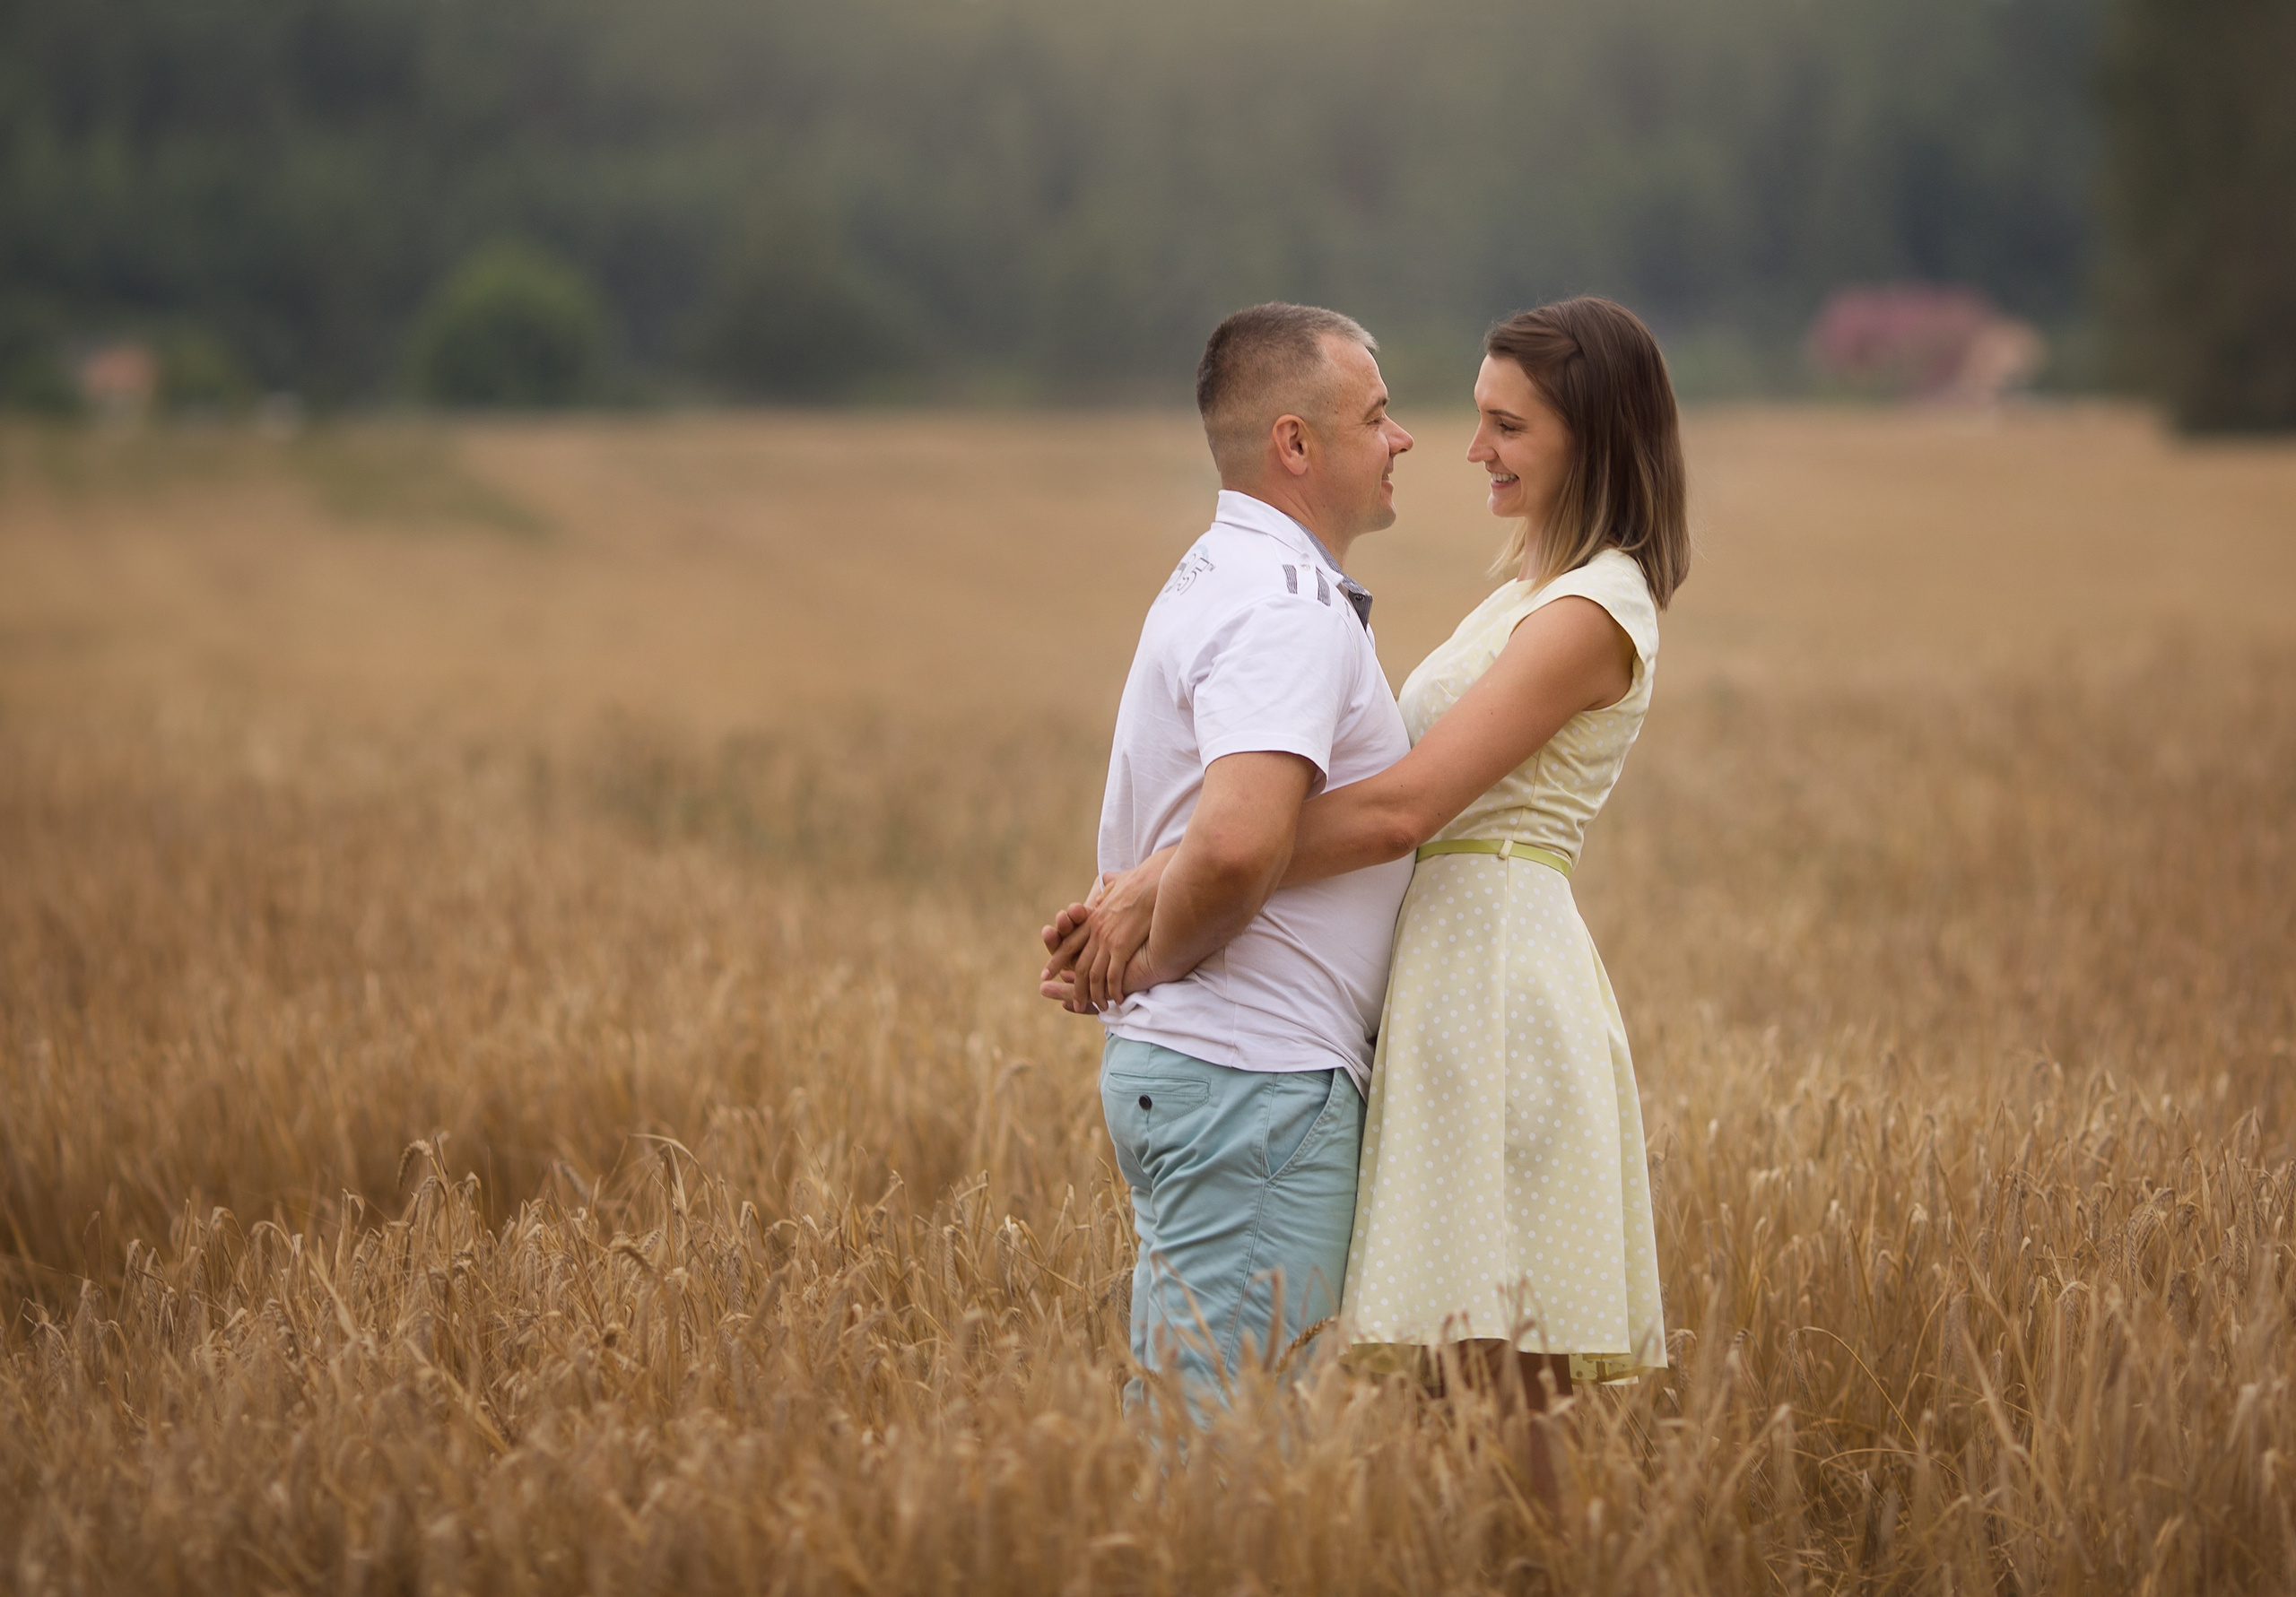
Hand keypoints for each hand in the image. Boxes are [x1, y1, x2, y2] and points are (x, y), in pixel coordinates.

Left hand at [1039, 850, 1174, 1010]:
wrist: (1156, 879)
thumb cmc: (1142, 880)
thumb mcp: (1119, 882)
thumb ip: (1109, 887)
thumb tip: (1106, 878)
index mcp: (1093, 919)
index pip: (1069, 944)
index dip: (1057, 961)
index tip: (1046, 974)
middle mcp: (1096, 932)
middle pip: (1079, 965)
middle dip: (1074, 987)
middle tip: (1072, 1004)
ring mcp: (1107, 940)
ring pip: (1094, 975)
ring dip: (1094, 995)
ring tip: (1097, 1008)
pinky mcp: (1122, 946)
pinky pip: (1113, 975)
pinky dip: (1113, 990)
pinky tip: (1117, 1000)